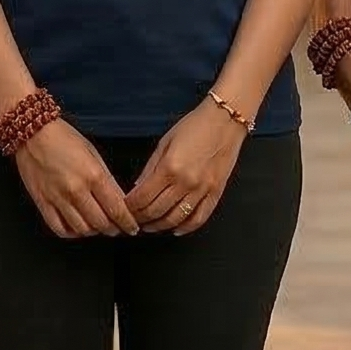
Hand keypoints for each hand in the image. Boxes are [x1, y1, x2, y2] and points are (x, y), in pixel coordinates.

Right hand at [14, 120, 139, 238]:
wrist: (33, 133)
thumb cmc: (63, 138)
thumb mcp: (94, 153)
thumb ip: (107, 179)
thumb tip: (120, 200)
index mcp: (93, 175)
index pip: (117, 209)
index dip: (128, 223)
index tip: (132, 227)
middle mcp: (76, 190)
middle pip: (101, 223)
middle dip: (114, 229)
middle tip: (117, 228)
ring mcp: (58, 199)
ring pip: (82, 229)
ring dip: (94, 232)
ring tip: (98, 227)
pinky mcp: (43, 203)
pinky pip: (59, 229)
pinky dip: (71, 233)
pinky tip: (77, 228)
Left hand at [127, 101, 248, 235]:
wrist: (225, 120)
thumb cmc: (195, 126)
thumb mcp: (164, 143)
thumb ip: (150, 168)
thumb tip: (137, 188)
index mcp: (169, 168)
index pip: (142, 198)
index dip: (130, 207)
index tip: (125, 209)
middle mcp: (185, 182)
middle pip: (156, 212)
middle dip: (141, 219)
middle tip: (134, 220)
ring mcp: (202, 190)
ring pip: (175, 219)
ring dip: (159, 226)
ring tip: (150, 226)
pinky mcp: (215, 193)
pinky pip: (199, 218)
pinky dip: (186, 228)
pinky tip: (176, 229)